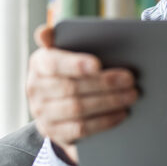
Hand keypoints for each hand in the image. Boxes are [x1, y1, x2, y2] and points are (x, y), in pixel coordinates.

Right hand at [26, 24, 138, 164]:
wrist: (57, 105)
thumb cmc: (70, 70)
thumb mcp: (66, 52)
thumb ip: (62, 39)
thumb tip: (43, 33)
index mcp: (38, 63)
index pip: (54, 63)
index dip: (75, 64)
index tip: (98, 64)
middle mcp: (35, 88)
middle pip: (72, 88)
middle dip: (104, 84)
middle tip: (130, 79)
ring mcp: (42, 113)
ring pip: (78, 109)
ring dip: (108, 102)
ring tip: (131, 95)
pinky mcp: (53, 132)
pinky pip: (80, 129)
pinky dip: (104, 121)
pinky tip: (121, 113)